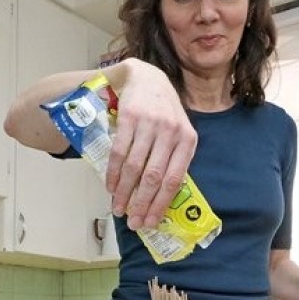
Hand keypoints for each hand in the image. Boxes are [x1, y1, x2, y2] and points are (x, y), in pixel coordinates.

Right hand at [104, 59, 196, 228]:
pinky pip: (119, 152)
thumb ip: (173, 159)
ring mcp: (150, 123)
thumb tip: (160, 198)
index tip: (150, 222)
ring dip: (124, 192)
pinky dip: (113, 173)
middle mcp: (171, 131)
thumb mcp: (177, 132)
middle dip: (141, 203)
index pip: (174, 179)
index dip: (160, 204)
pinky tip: (110, 187)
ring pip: (134, 167)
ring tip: (118, 208)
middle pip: (154, 177)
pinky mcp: (129, 117)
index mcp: (188, 139)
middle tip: (132, 222)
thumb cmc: (162, 111)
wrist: (145, 77)